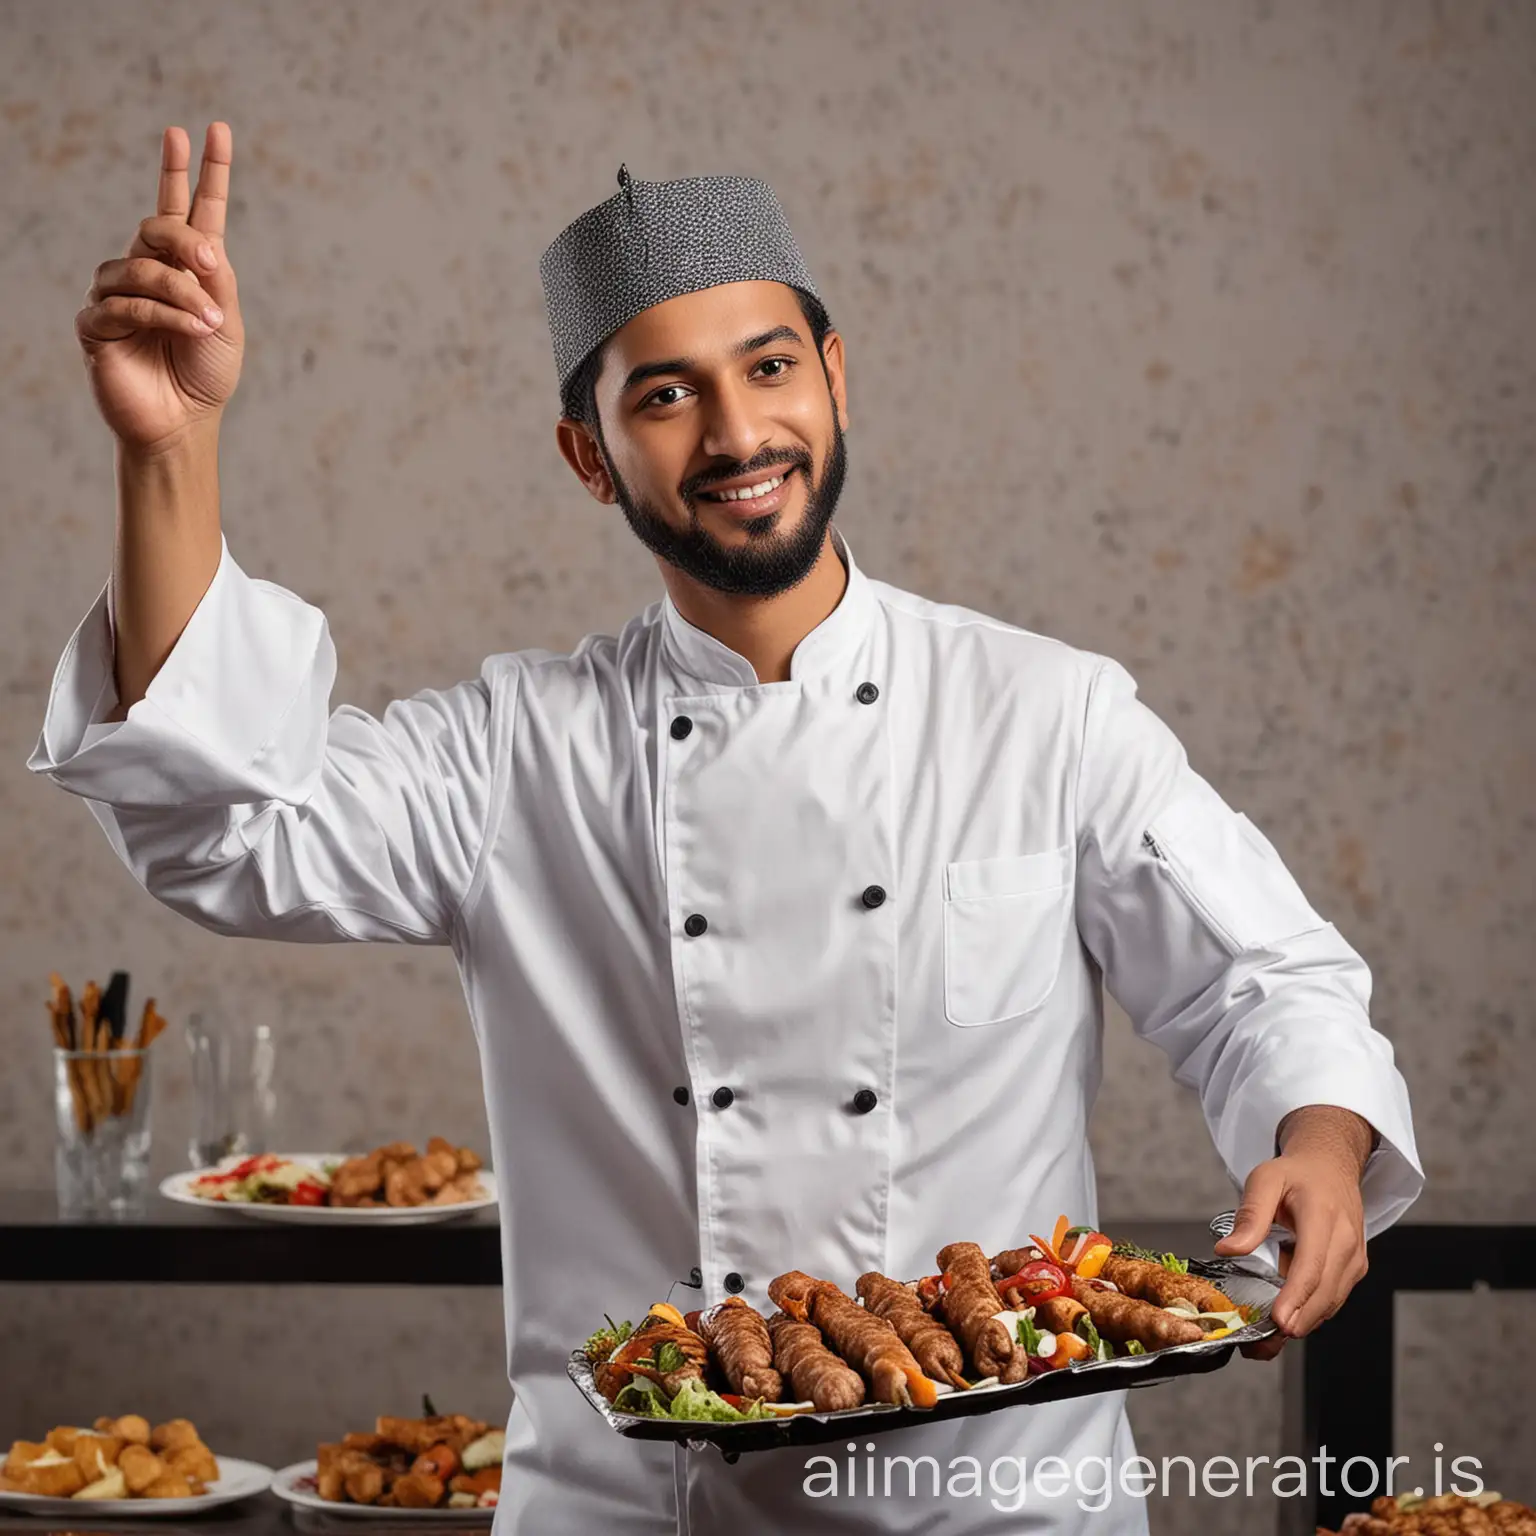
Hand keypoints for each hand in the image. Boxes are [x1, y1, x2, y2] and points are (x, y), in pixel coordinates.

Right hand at [75, 123, 243, 453]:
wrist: (185, 423)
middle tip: (212, 266)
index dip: (200, 169)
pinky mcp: (97, 323)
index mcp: (185, 266)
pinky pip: (127, 304)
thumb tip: (202, 243)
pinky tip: (190, 329)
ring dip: (182, 293)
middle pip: (159, 224)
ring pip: (142, 267)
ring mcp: (116, 293)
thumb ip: (217, 279)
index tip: (213, 129)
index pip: (190, 207)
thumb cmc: (207, 375)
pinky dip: (164, 315)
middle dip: (187, 241)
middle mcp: (147, 270)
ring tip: (209, 323)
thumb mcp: (227, 323)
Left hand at [1214, 1105, 1373, 1361]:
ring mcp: (1354, 1258)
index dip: (1295, 1297)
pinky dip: (1311, 1313)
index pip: (1312, 1266)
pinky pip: (1333, 1297)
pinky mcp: (1353, 1268)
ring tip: (1268, 1342)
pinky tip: (1285, 1322)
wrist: (1331, 1166)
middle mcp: (1346, 1241)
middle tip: (1264, 1345)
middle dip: (1297, 1322)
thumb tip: (1227, 1250)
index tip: (1278, 1321)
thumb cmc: (1297, 1174)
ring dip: (1303, 1323)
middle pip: (1324, 1292)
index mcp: (1324, 1217)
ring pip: (1331, 1301)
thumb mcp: (1265, 1180)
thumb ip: (1249, 1215)